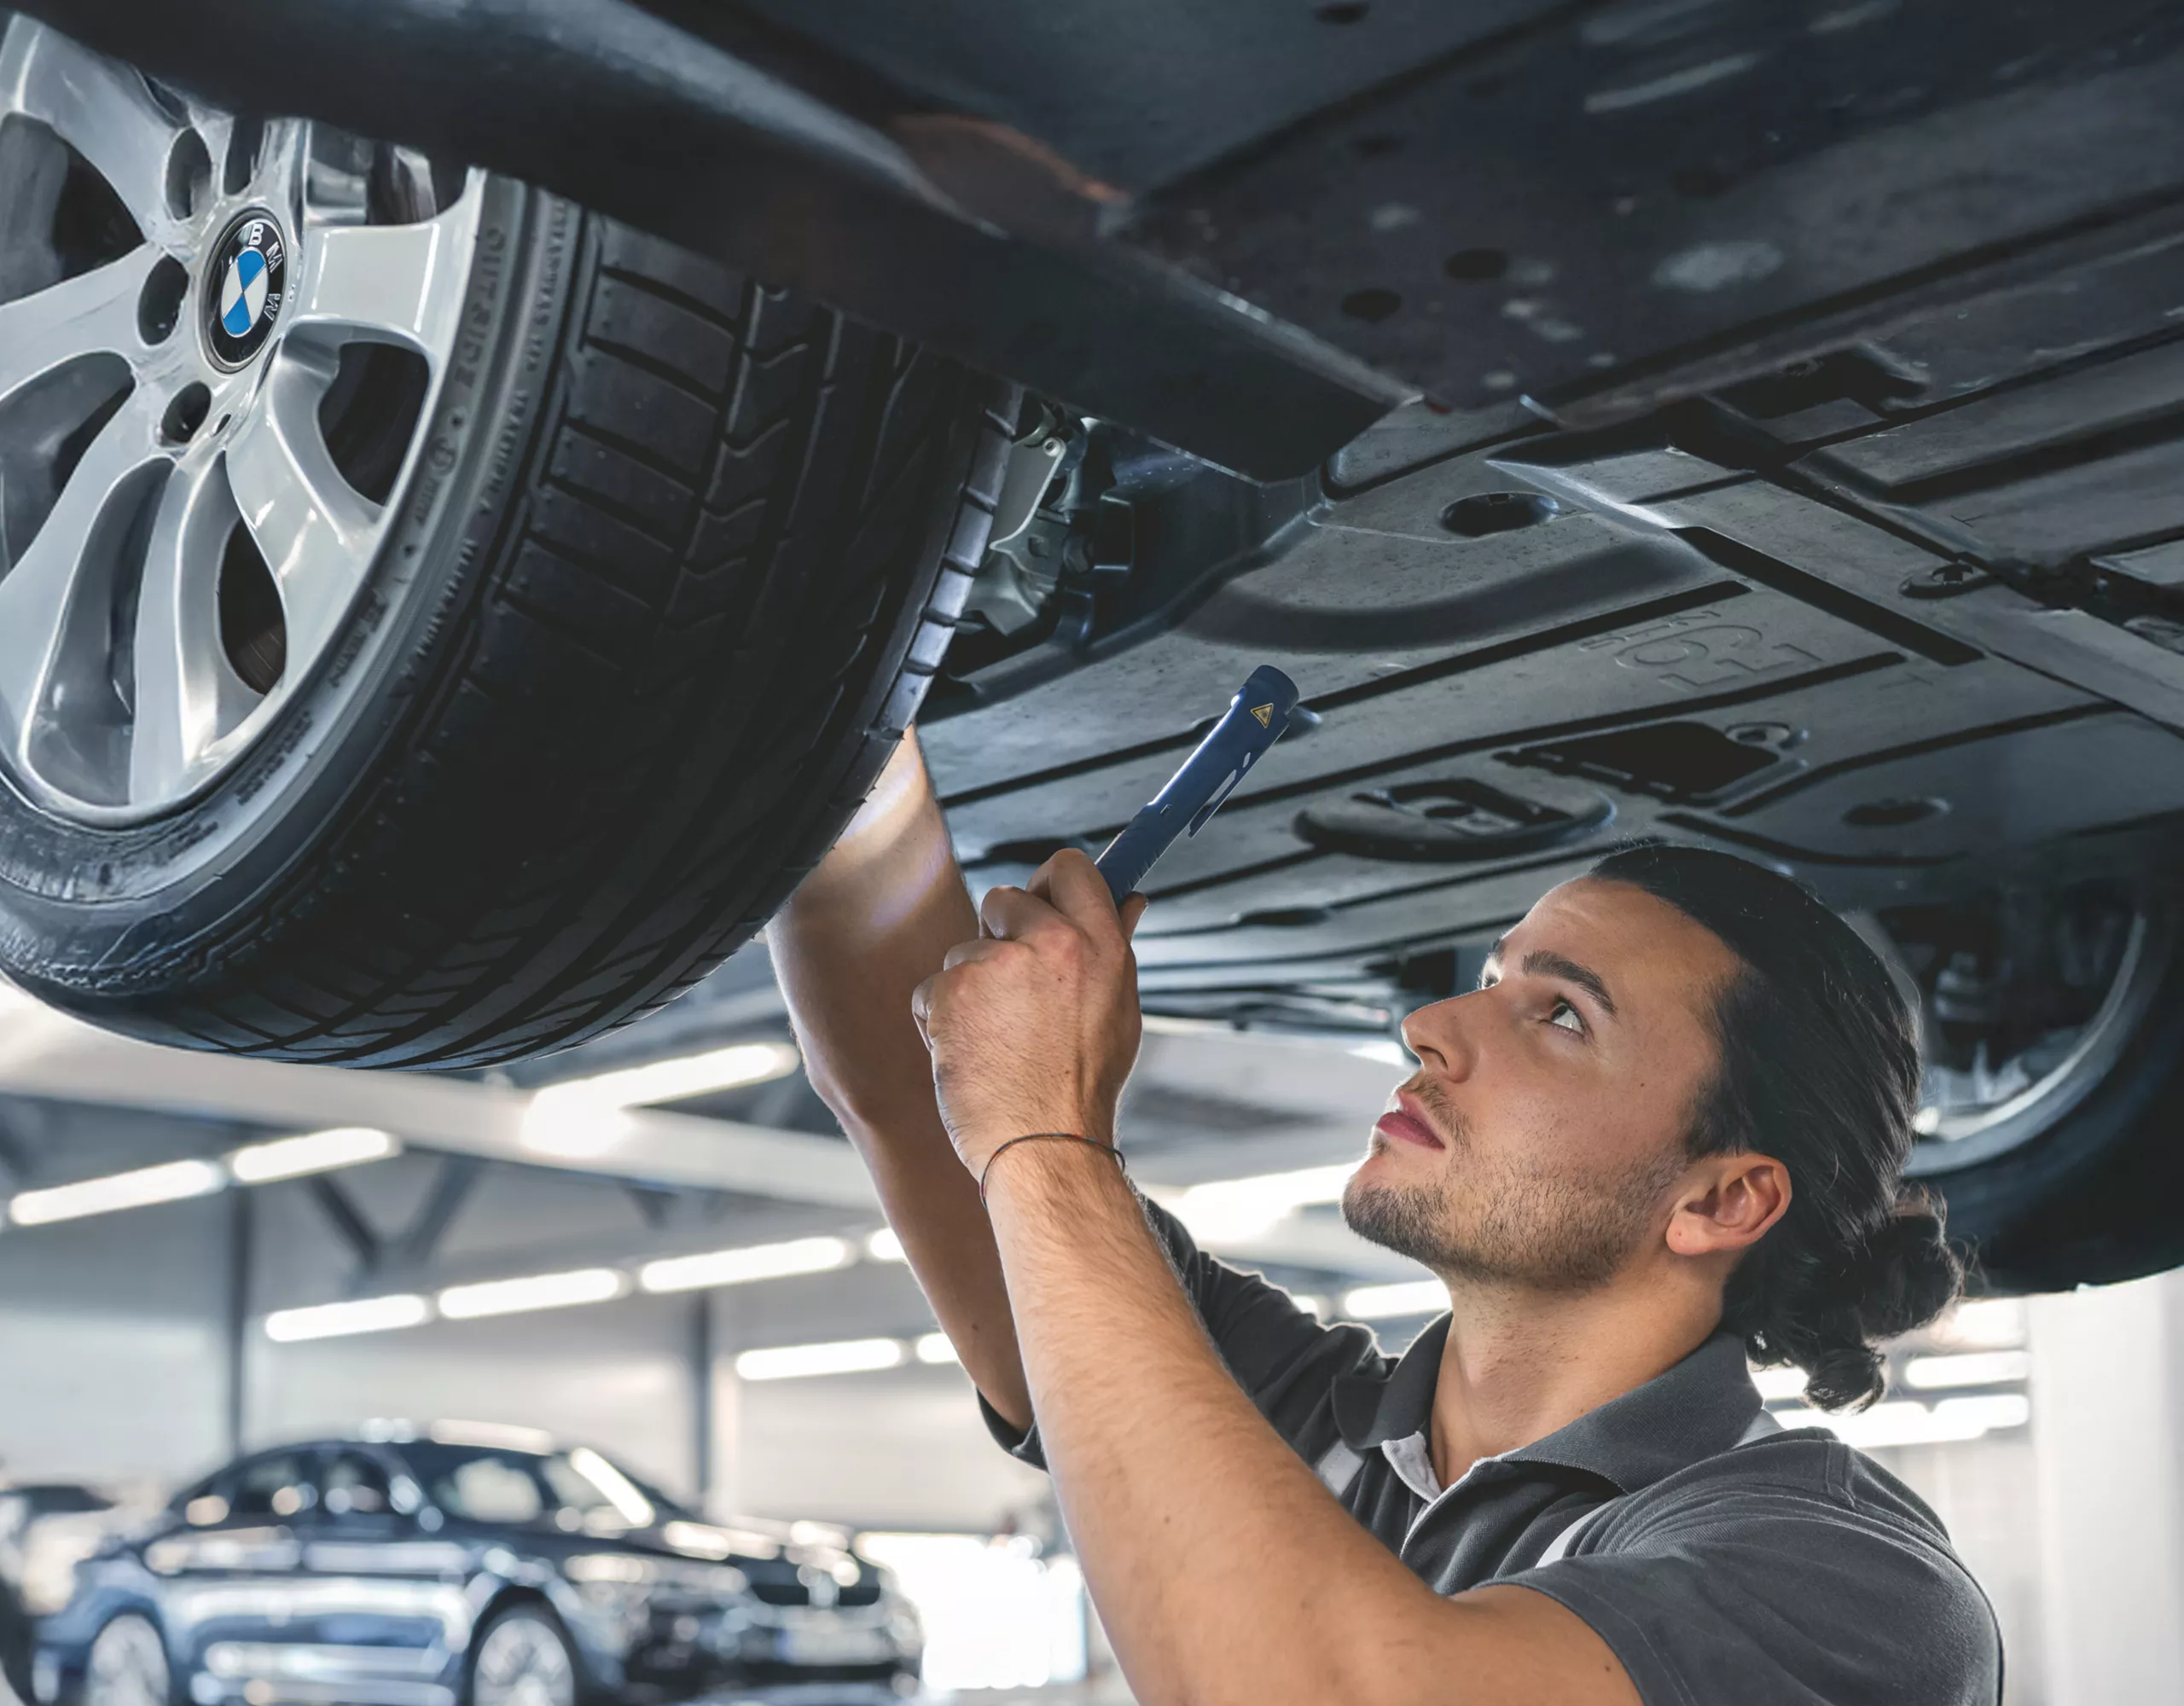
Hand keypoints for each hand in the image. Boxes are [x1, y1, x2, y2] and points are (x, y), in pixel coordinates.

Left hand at [911, 850, 1149, 1177]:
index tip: (1040, 901)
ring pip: (964, 950)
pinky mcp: (951, 991)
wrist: (1044, 1146)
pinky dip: (940, 1020)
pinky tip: (970, 1054)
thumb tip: (1128, 900)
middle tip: (1013, 994)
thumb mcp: (1119, 1011)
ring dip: (969, 988)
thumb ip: (1113, 947)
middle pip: (1003, 899)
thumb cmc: (1081, 1088)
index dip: (1049, 881)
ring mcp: (997, 965)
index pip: (1071, 868)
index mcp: (1101, 945)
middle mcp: (1052, 944)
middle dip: (998, 937)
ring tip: (998, 1040)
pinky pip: (932, 989)